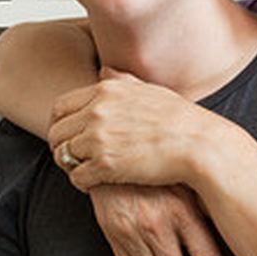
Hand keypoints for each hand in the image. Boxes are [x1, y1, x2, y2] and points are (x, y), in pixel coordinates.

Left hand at [47, 69, 225, 190]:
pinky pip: (76, 177)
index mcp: (106, 91)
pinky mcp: (105, 164)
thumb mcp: (149, 90)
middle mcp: (97, 111)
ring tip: (87, 171)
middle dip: (62, 147)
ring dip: (71, 166)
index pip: (61, 107)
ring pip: (63, 155)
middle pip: (56, 132)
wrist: (199, 145)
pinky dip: (82, 183)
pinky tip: (96, 183)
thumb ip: (122, 81)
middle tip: (75, 158)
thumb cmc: (181, 120)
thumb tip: (103, 71)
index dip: (62, 124)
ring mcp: (99, 138)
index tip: (71, 136)